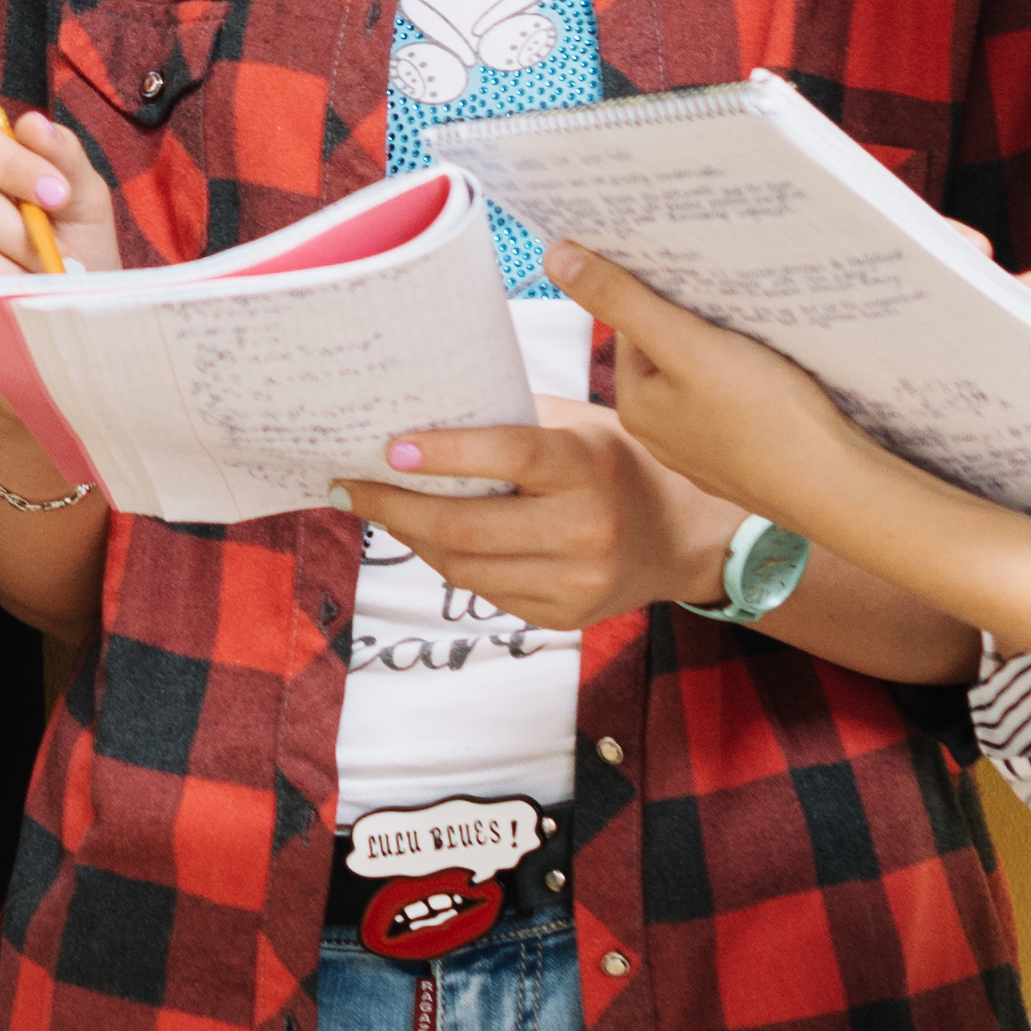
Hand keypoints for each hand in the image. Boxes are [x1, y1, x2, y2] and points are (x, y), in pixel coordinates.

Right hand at [0, 111, 95, 413]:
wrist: (62, 341)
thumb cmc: (69, 261)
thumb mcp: (80, 207)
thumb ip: (63, 159)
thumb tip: (32, 124)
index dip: (9, 161)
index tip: (58, 195)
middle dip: (21, 233)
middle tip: (58, 261)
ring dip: (13, 275)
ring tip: (44, 291)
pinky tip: (19, 316)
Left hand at [345, 399, 735, 630]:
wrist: (681, 536)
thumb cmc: (614, 462)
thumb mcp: (577, 424)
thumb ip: (511, 421)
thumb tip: (419, 413)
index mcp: (586, 467)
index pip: (509, 456)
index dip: (446, 454)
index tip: (391, 447)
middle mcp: (586, 530)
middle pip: (467, 528)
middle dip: (395, 508)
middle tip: (350, 486)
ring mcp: (577, 583)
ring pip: (465, 568)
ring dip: (412, 538)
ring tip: (378, 509)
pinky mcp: (564, 617)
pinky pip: (485, 592)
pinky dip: (448, 563)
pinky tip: (426, 537)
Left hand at [555, 248, 880, 531]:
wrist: (840, 489)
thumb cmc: (766, 418)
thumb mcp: (688, 344)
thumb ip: (624, 300)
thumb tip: (556, 256)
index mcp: (638, 406)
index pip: (632, 327)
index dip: (659, 292)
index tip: (687, 267)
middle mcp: (663, 433)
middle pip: (668, 353)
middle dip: (695, 322)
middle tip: (730, 295)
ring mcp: (707, 451)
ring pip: (707, 379)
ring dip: (727, 351)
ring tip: (761, 330)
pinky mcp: (749, 459)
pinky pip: (739, 406)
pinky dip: (755, 384)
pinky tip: (782, 375)